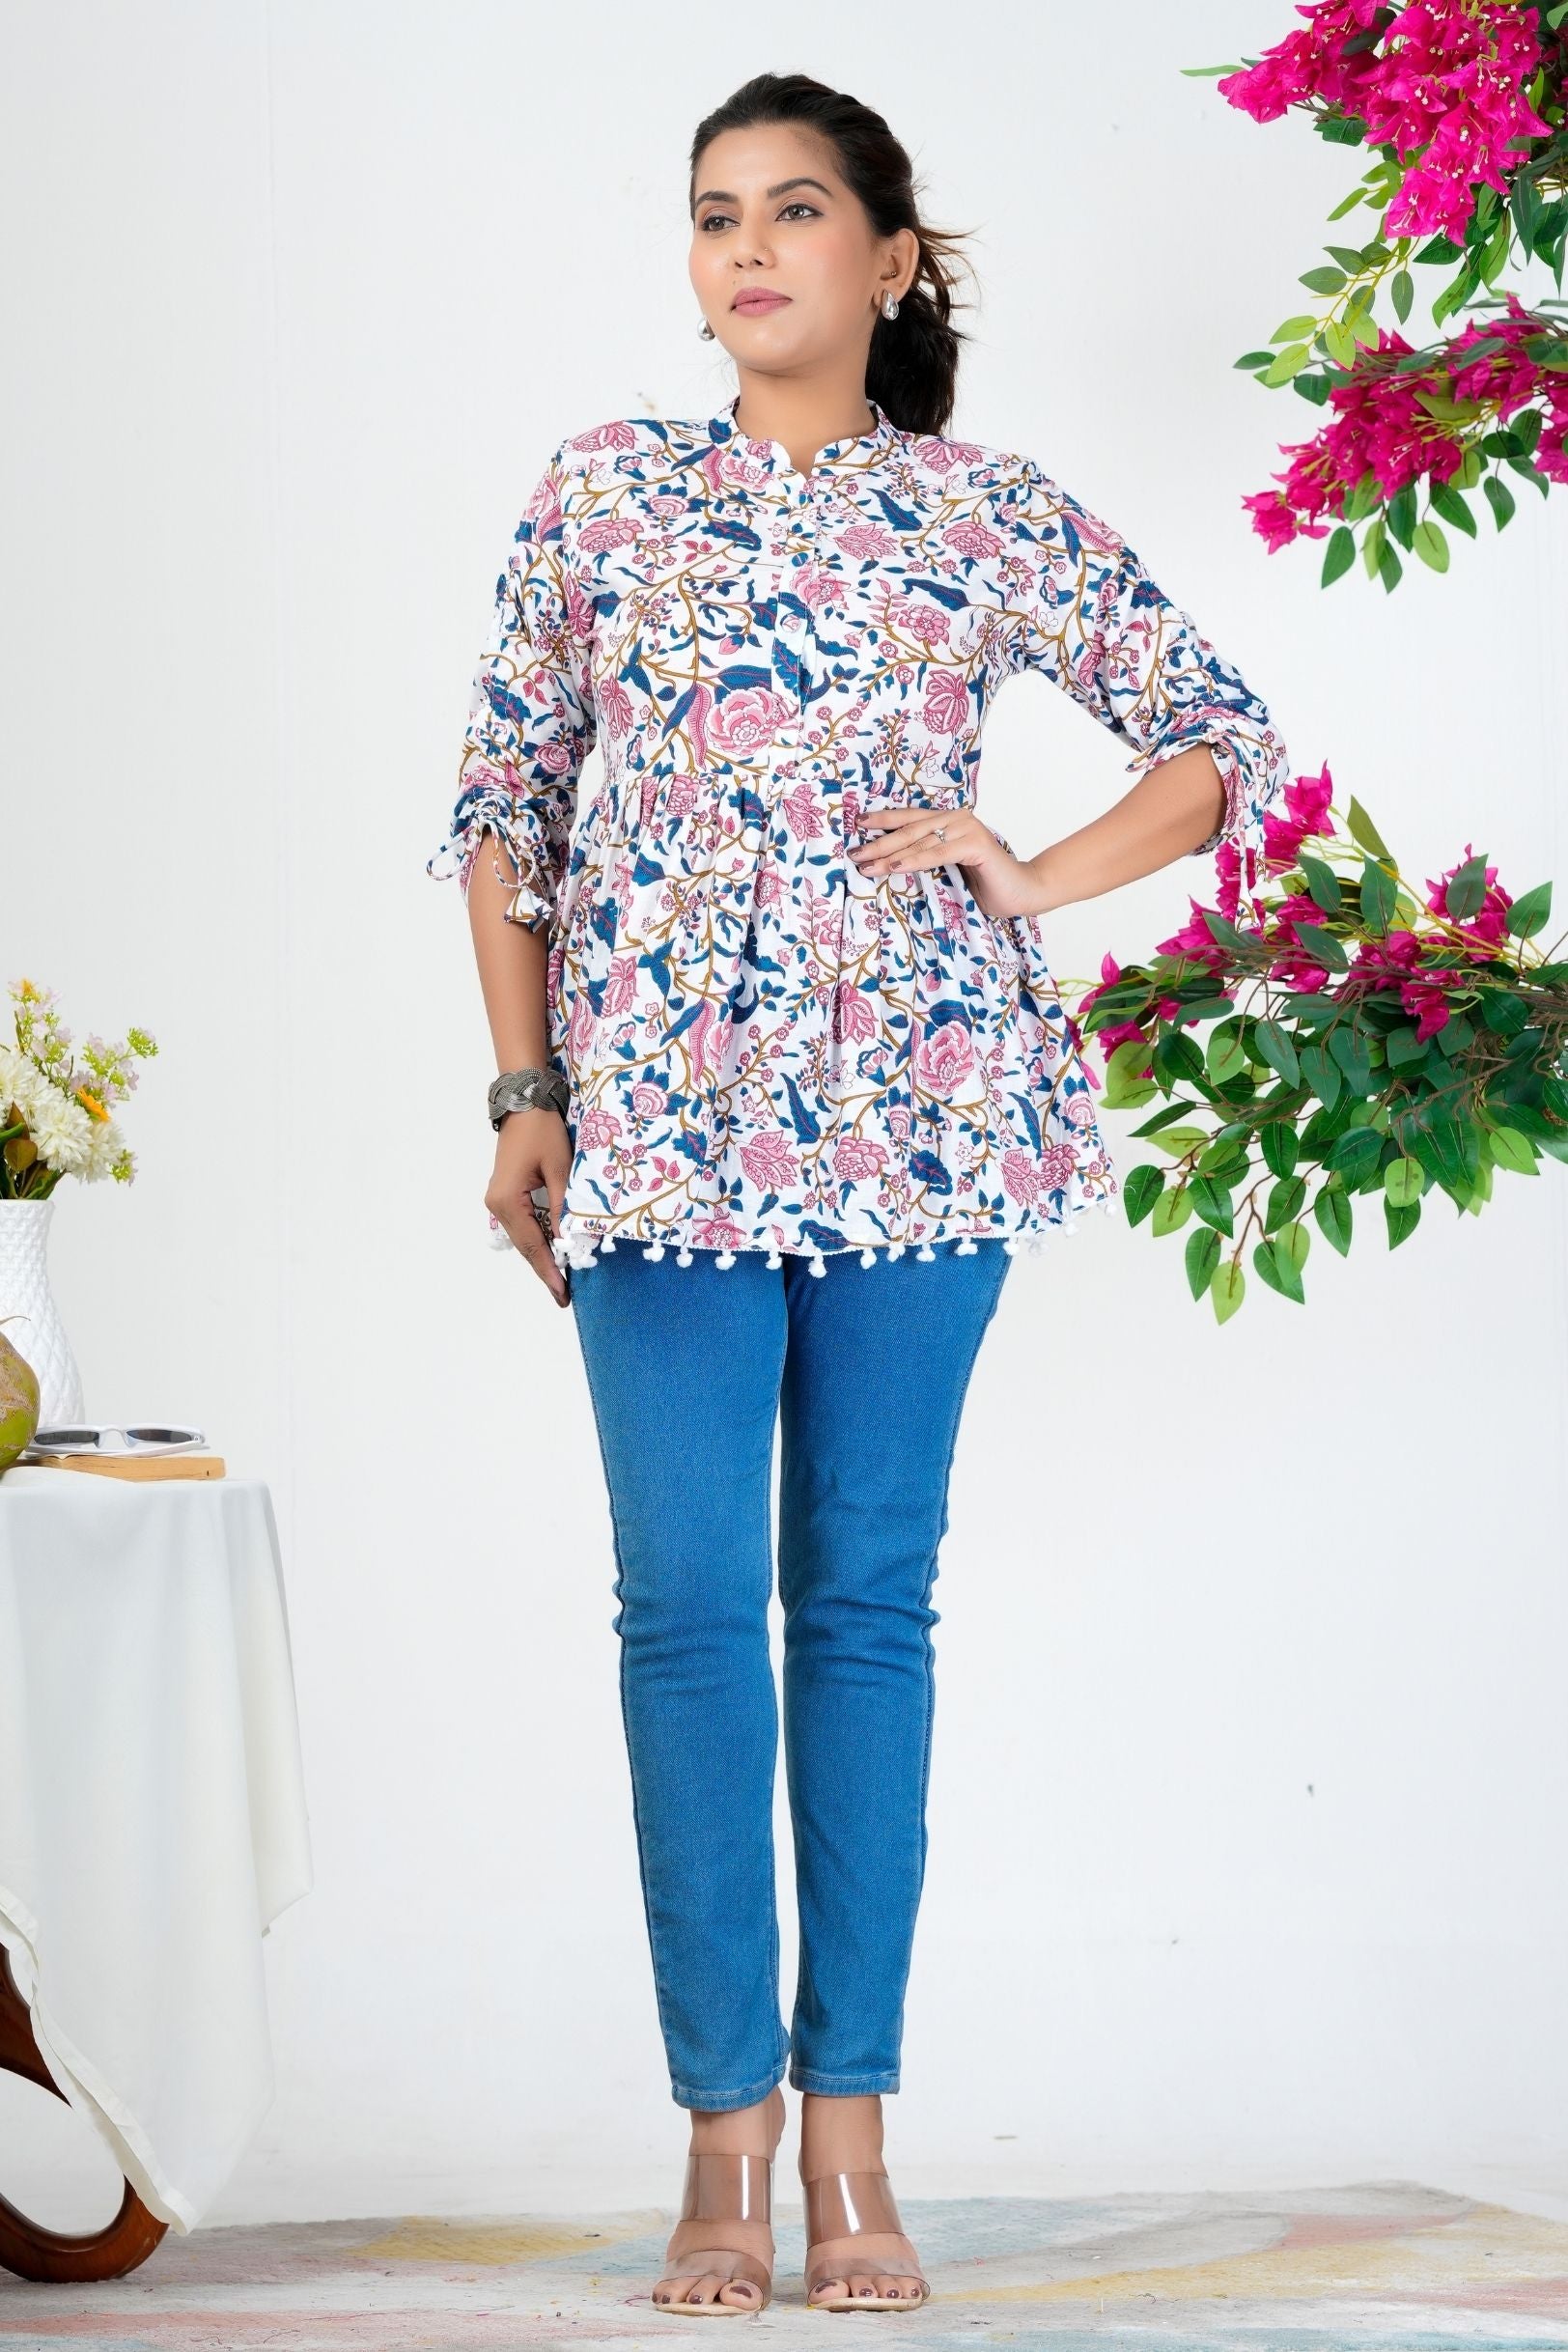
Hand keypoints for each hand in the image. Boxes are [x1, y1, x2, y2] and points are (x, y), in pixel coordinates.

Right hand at [485, 1108, 571, 1307]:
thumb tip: (568, 1243)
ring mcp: (498, 1200)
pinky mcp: (505, 1194)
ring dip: (542, 1256)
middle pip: (525, 1246)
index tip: (562, 1295)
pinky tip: (552, 1251)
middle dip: (546, 1269)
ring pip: (523, 1237)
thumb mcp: (560, 1169)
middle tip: (564, 1296)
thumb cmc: (542, 1131)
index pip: (533, 1245)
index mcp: (507, 1201)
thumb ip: (563, 1208)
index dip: (549, 1271)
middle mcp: (497, 1205)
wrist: (524, 1102)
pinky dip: (538, 1239)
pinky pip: (522, 1224)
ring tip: (561, 1279)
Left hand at [849, 800, 1049, 921]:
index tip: (856, 826)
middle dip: (878, 842)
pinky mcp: (976, 844)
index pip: (909, 818)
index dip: (882, 821)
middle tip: (854, 854)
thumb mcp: (946, 869)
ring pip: (919, 842)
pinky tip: (895, 867)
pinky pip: (938, 853)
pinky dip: (915, 860)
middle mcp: (956, 817)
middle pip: (909, 829)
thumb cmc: (984, 884)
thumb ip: (925, 858)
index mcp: (948, 820)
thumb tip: (887, 861)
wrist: (1021, 893)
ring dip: (890, 855)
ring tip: (866, 865)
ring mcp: (967, 828)